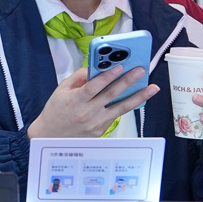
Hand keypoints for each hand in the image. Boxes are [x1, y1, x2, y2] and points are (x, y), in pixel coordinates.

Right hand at [26, 66, 158, 138]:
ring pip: (121, 107)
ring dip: (138, 96)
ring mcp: (96, 123)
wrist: (50, 135)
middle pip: (111, 94)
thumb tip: (95, 69)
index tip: (120, 66)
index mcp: (75, 100)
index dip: (108, 76)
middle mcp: (87, 112)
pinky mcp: (102, 130)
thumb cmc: (55, 111)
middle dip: (128, 81)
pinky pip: (116, 114)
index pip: (94, 86)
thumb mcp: (61, 90)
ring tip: (152, 88)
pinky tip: (137, 98)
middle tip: (141, 71)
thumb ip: (78, 78)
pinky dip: (127, 105)